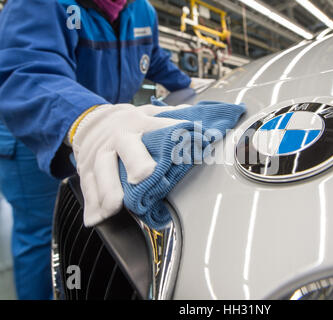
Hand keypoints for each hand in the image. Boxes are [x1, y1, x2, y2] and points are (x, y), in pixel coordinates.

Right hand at [71, 103, 188, 226]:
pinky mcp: (86, 169)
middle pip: (127, 147)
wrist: (91, 121)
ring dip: (108, 190)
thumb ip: (175, 117)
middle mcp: (119, 137)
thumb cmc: (130, 124)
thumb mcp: (150, 113)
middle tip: (144, 175)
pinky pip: (87, 187)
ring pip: (102, 170)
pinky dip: (91, 204)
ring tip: (114, 207)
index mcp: (140, 123)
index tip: (188, 146)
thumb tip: (208, 124)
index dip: (173, 134)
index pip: (159, 127)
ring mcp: (100, 153)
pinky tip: (96, 218)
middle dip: (136, 161)